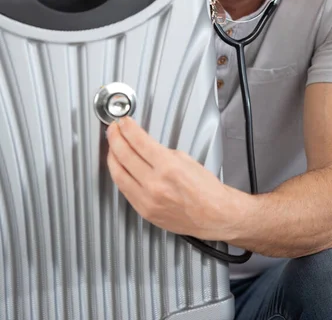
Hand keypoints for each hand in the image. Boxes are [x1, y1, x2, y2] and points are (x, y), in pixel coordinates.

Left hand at [106, 116, 243, 240]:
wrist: (214, 215)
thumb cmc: (206, 189)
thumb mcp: (186, 159)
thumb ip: (162, 152)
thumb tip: (143, 146)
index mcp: (168, 167)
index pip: (138, 141)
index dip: (127, 128)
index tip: (123, 122)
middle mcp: (155, 184)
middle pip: (124, 154)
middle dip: (115, 137)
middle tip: (114, 129)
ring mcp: (147, 200)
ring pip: (118, 173)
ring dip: (112, 155)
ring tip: (112, 145)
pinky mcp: (144, 211)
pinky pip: (124, 189)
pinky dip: (118, 174)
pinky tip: (119, 166)